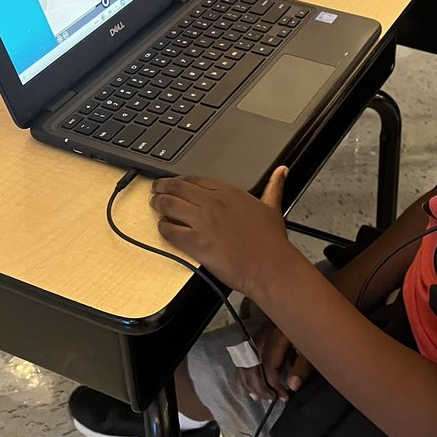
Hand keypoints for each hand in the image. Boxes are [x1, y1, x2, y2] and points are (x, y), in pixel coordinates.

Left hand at [150, 166, 291, 298]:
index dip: (180, 180)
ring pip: (169, 205)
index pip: (195, 179)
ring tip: (154, 204)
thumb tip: (281, 171)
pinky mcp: (194, 241)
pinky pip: (169, 230)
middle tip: (155, 189)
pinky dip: (163, 227)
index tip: (174, 182)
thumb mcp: (272, 206)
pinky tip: (163, 227)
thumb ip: (274, 186)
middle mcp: (212, 202)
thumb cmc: (272, 241)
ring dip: (159, 204)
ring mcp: (201, 221)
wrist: (270, 266)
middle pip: (178, 188)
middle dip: (162, 188)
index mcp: (228, 192)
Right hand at [241, 317, 312, 401]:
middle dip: (259, 385)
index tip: (284, 397)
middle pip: (253, 362)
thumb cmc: (316, 332)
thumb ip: (302, 367)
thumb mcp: (312, 350)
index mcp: (279, 334)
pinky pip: (245, 355)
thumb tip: (292, 386)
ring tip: (256, 396)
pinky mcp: (259, 334)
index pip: (269, 364)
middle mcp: (265, 332)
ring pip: (246, 359)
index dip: (274, 384)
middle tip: (268, 399)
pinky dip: (245, 370)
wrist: (314, 313)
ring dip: (249, 379)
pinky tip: (248, 383)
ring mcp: (260, 332)